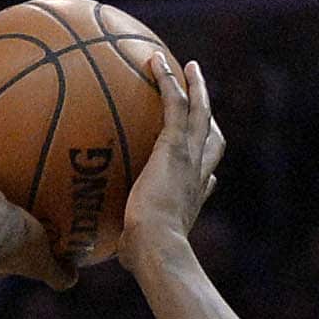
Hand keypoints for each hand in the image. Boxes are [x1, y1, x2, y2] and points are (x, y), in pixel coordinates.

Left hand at [117, 56, 224, 271]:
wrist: (157, 246)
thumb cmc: (144, 258)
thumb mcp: (136, 254)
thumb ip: (127, 251)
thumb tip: (106, 258)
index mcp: (192, 199)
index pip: (206, 178)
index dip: (207, 168)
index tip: (206, 166)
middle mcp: (198, 174)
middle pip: (212, 138)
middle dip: (208, 116)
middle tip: (202, 98)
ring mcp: (191, 156)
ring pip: (200, 112)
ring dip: (196, 87)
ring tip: (189, 66)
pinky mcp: (176, 144)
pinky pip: (175, 103)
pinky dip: (168, 80)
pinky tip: (154, 60)